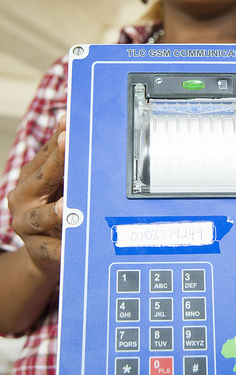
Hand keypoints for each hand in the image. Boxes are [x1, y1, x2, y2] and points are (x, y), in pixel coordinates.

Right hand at [7, 116, 65, 279]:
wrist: (43, 251)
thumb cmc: (54, 208)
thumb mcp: (57, 185)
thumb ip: (64, 162)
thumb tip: (73, 125)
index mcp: (30, 179)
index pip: (46, 155)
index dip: (59, 138)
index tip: (68, 123)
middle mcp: (23, 199)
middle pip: (42, 179)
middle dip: (57, 161)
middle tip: (67, 143)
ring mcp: (26, 225)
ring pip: (40, 217)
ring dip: (53, 211)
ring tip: (66, 206)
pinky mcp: (36, 249)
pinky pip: (49, 249)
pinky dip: (59, 248)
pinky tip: (68, 248)